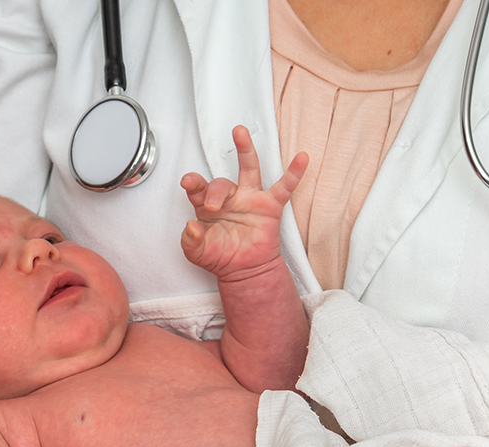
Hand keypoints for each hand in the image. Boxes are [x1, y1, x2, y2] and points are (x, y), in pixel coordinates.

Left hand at [180, 125, 308, 282]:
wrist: (244, 272)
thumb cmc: (221, 257)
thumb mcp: (197, 254)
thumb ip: (190, 241)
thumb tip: (190, 226)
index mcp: (208, 205)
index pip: (199, 189)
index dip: (193, 183)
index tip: (188, 182)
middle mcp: (229, 198)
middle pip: (221, 182)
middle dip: (216, 191)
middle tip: (213, 204)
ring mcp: (250, 199)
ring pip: (248, 169)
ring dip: (245, 150)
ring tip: (240, 133)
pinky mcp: (270, 206)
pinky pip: (284, 187)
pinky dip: (293, 173)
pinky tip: (301, 159)